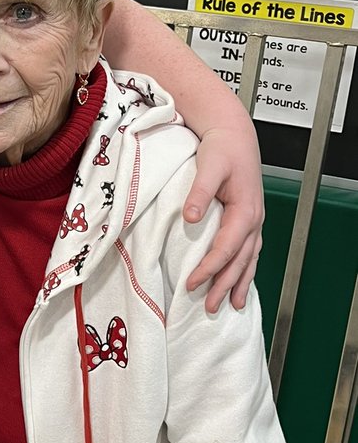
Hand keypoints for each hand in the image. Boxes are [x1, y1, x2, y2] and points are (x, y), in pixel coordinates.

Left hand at [182, 125, 263, 313]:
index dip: (209, 268)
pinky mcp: (248, 219)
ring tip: (233, 305)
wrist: (234, 135)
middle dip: (225, 286)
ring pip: (248, 260)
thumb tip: (189, 217)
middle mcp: (254, 220)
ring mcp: (254, 221)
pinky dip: (245, 269)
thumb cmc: (222, 148)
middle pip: (240, 261)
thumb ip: (200, 192)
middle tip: (209, 307)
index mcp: (245, 210)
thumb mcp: (209, 166)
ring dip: (239, 283)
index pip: (226, 249)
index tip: (191, 283)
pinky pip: (248, 251)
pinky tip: (240, 281)